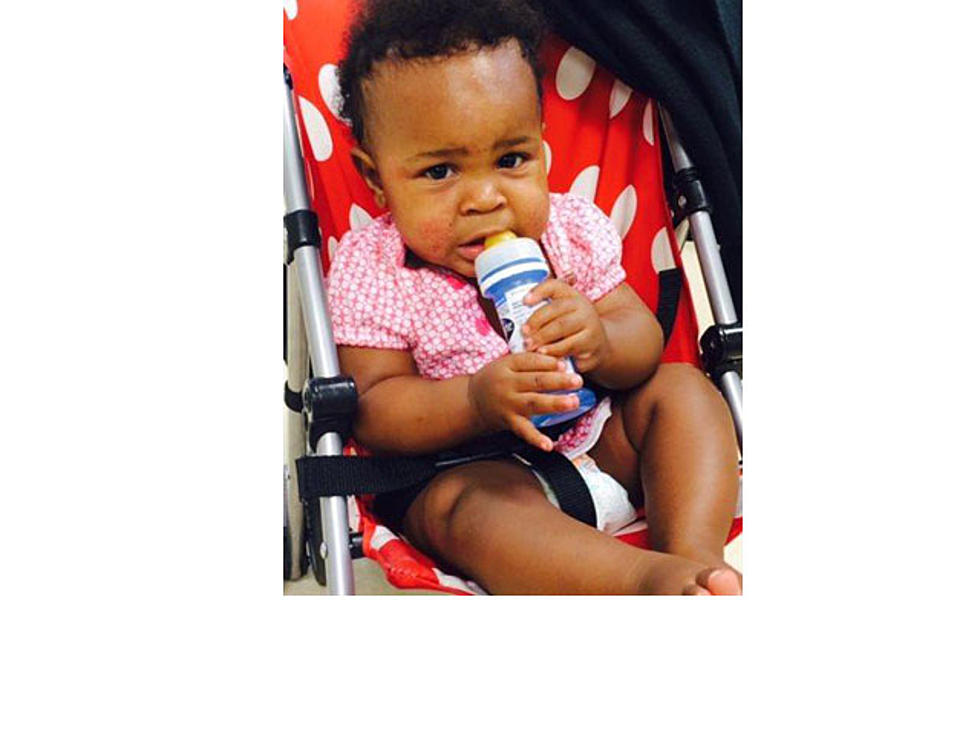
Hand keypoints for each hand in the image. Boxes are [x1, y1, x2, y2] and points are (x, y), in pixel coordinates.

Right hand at [468, 352, 583, 450]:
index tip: (565, 365)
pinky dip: (536, 438)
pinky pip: (523, 430)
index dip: (549, 362)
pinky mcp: (509, 422)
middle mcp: (507, 385)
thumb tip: (561, 364)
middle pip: (535, 381)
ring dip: (555, 403)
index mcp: (508, 366)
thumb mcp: (508, 364)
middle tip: (577, 381)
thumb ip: (532, 362)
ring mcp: (508, 404)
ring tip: (573, 402)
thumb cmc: (496, 379)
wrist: (471, 401)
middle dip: (558, 381)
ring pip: (533, 403)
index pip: (530, 361)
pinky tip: (548, 445)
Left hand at [521, 275, 609, 373]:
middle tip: (523, 332)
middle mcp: (583, 307)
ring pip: (561, 327)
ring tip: (529, 345)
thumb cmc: (572, 330)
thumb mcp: (562, 317)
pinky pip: (568, 347)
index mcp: (572, 296)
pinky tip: (542, 354)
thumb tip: (518, 314)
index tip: (524, 301)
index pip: (555, 286)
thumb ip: (544, 312)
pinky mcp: (591, 344)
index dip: (538, 291)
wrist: (599, 347)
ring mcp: (590, 325)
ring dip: (542, 337)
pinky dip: (552, 351)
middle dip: (536, 321)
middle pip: (555, 309)